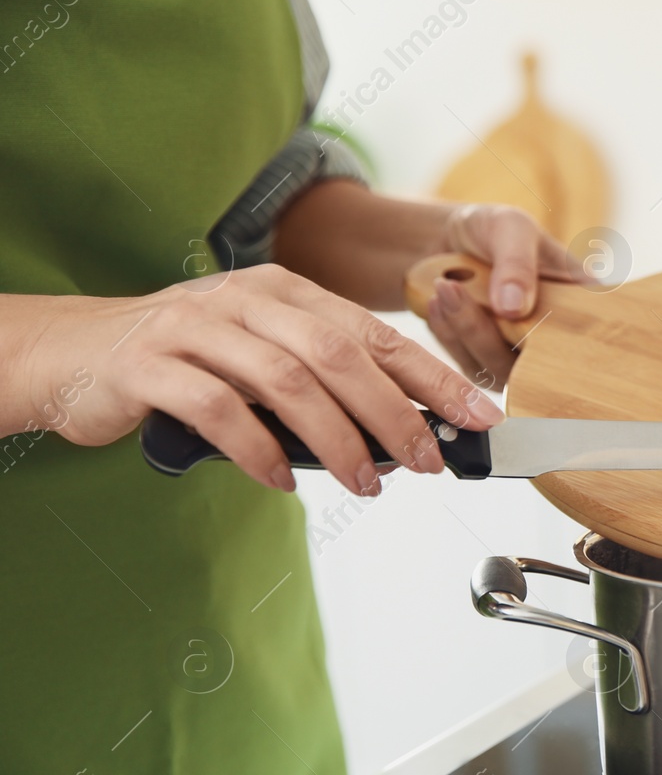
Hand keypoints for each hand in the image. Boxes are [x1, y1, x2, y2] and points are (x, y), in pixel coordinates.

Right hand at [16, 265, 503, 495]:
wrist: (71, 353)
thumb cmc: (184, 364)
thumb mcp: (261, 356)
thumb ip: (323, 380)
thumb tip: (406, 430)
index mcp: (286, 292)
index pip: (375, 333)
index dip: (432, 377)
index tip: (476, 417)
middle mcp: (245, 299)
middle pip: (340, 355)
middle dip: (395, 414)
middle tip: (428, 461)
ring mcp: (194, 327)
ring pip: (287, 381)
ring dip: (337, 441)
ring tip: (366, 483)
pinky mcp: (148, 365)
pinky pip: (218, 408)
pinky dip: (259, 448)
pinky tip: (282, 480)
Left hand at [426, 204, 585, 390]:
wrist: (445, 240)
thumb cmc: (491, 228)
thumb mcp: (510, 227)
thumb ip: (516, 263)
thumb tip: (514, 309)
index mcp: (581, 301)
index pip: (593, 338)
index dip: (571, 345)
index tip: (520, 320)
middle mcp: (556, 336)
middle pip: (537, 364)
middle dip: (489, 333)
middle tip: (452, 287)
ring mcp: (522, 356)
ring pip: (499, 370)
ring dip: (464, 332)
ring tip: (441, 287)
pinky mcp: (487, 364)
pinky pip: (469, 366)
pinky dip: (448, 336)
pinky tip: (437, 302)